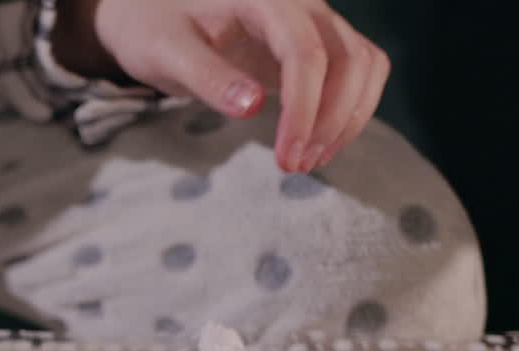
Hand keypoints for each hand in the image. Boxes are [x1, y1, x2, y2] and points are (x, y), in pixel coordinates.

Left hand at [55, 0, 388, 172]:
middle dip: (330, 120)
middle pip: (349, 59)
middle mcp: (300, 4)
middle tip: (294, 166)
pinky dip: (349, 111)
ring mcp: (314, 22)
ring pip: (364, 65)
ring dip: (346, 119)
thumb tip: (251, 106)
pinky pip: (358, 72)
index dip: (304, 108)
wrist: (155, 13)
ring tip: (308, 161)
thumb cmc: (155, 29)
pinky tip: (317, 144)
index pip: (305, 51)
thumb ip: (207, 76)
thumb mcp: (166, 53)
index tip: (287, 156)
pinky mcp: (317, 45)